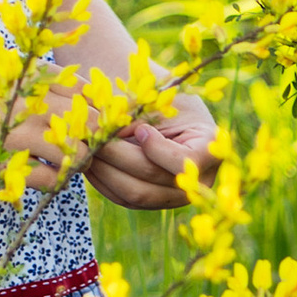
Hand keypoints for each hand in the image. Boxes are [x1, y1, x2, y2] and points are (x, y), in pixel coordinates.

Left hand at [83, 91, 219, 214]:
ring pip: (135, 194)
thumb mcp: (156, 98)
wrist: (164, 105)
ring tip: (87, 149)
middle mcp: (198, 180)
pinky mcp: (153, 201)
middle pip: (153, 179)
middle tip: (93, 138)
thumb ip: (138, 116)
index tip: (140, 129)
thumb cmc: (163, 94)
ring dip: (105, 172)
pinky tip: (89, 162)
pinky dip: (103, 182)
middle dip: (118, 158)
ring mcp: (175, 196)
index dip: (157, 149)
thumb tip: (105, 135)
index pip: (184, 161)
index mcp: (210, 148)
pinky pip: (124, 199)